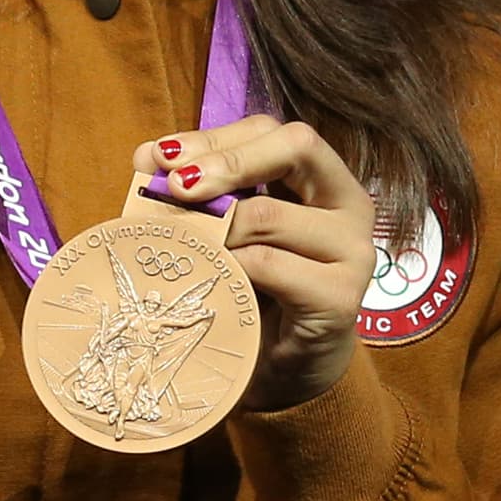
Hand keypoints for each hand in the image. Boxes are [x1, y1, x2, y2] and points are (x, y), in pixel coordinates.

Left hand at [131, 115, 375, 409]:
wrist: (284, 369)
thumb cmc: (255, 289)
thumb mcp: (226, 230)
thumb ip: (196, 190)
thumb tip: (146, 154)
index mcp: (324, 178)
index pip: (274, 131)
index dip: (218, 137)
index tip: (164, 158)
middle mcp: (350, 204)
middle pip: (296, 145)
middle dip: (226, 160)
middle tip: (175, 186)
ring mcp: (354, 250)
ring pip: (271, 213)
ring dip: (216, 227)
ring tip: (185, 244)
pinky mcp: (342, 297)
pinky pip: (270, 265)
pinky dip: (232, 267)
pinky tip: (214, 277)